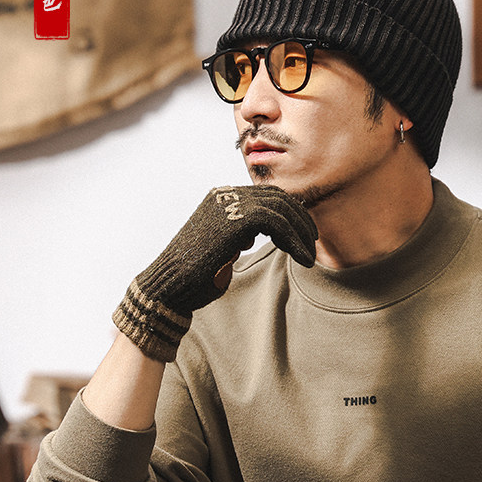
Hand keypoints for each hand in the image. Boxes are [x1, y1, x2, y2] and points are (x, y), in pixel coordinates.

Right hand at [112, 185, 317, 360]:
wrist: (170, 286)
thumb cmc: (194, 276)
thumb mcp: (223, 248)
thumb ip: (239, 236)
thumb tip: (255, 234)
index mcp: (221, 199)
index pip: (267, 196)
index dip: (291, 214)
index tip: (304, 235)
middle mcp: (225, 195)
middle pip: (277, 197)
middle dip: (300, 220)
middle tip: (312, 243)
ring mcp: (228, 204)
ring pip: (281, 208)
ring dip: (300, 232)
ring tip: (308, 255)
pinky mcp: (234, 218)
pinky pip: (276, 221)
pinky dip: (294, 239)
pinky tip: (302, 258)